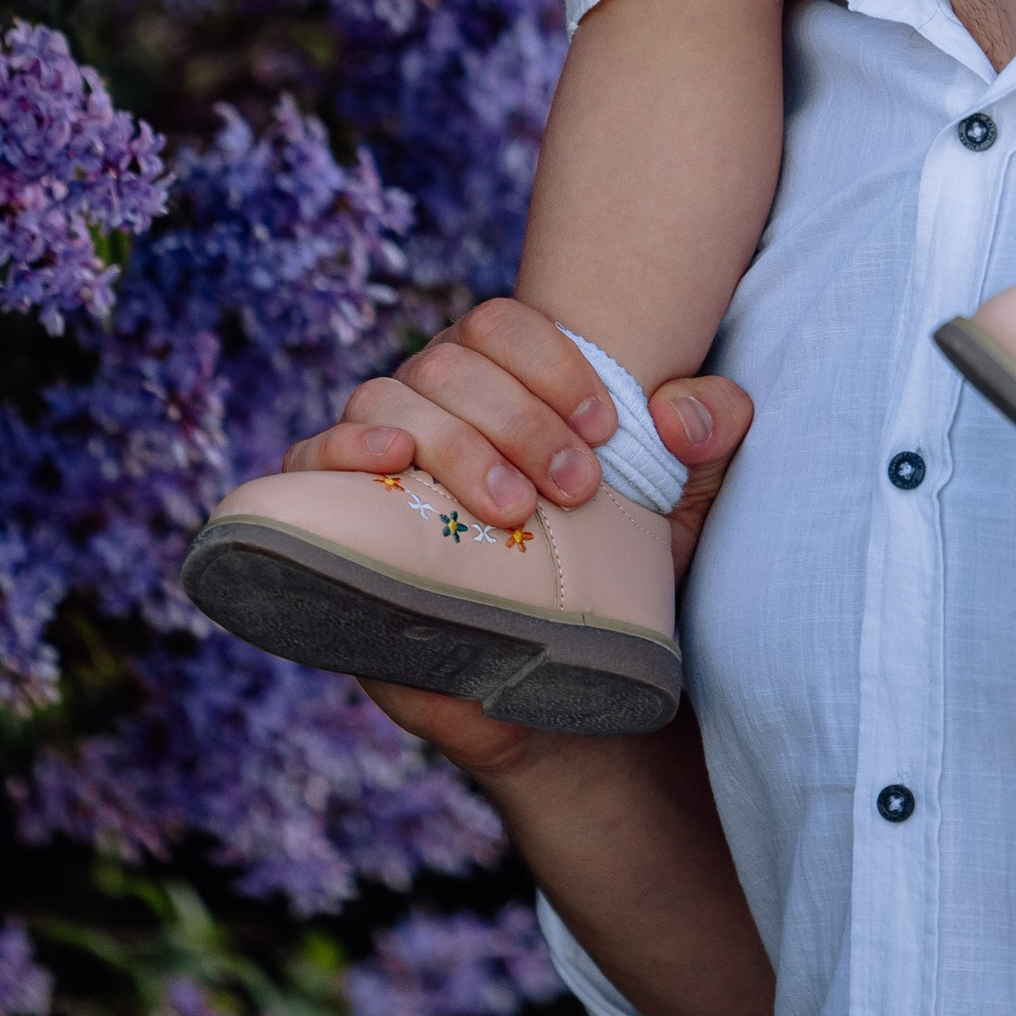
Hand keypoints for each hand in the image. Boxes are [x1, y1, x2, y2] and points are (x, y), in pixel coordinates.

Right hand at [285, 307, 751, 774]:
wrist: (571, 690)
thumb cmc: (620, 572)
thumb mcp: (685, 501)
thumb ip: (710, 435)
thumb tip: (682, 413)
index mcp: (503, 384)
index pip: (502, 325)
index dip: (552, 362)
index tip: (608, 430)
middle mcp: (433, 411)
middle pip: (450, 364)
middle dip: (519, 420)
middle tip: (576, 490)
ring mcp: (378, 467)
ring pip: (384, 401)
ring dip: (453, 442)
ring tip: (511, 506)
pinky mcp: (335, 528)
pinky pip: (305, 463)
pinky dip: (338, 449)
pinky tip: (388, 462)